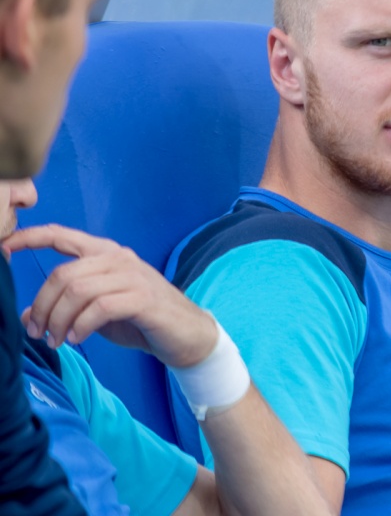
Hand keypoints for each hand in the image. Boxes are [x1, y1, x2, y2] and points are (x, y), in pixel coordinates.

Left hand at [4, 224, 216, 367]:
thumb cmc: (142, 320)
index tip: (4, 247)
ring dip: (59, 321)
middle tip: (37, 333)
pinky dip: (82, 326)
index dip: (30, 238)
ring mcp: (133, 276)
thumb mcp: (98, 312)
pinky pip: (100, 308)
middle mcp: (119, 259)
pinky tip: (79, 338)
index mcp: (106, 254)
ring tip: (58, 340)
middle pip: (63, 274)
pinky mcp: (143, 298)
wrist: (186, 335)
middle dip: (42, 307)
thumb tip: (27, 318)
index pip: (62, 236)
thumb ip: (66, 307)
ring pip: (78, 291)